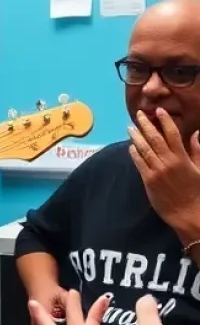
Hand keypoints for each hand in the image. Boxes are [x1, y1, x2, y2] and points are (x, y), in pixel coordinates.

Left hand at [128, 109, 199, 241]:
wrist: (189, 214)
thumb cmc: (197, 192)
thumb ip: (196, 150)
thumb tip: (196, 133)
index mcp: (183, 158)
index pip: (172, 134)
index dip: (165, 120)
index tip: (159, 110)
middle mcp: (168, 162)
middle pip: (154, 138)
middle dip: (146, 124)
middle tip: (139, 114)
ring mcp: (156, 171)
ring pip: (143, 148)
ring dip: (136, 136)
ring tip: (130, 127)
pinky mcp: (148, 180)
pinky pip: (138, 162)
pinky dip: (134, 152)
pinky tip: (131, 145)